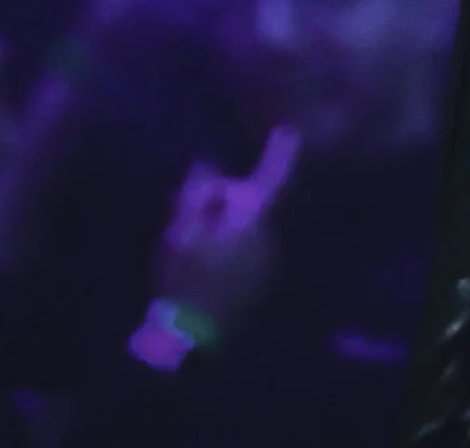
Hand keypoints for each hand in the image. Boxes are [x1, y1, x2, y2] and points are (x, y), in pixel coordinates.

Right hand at [151, 124, 298, 337]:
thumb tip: (208, 164)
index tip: (289, 128)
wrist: (189, 339)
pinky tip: (202, 266)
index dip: (281, 151)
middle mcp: (269, 239)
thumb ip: (196, 191)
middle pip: (249, 204)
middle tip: (185, 213)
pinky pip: (245, 254)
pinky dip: (228, 250)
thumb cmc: (184, 279)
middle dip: (222, 201)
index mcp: (252, 220)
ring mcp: (267, 265)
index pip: (272, 176)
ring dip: (224, 228)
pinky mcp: (259, 286)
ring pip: (246, 230)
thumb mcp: (180, 229)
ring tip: (190, 245)